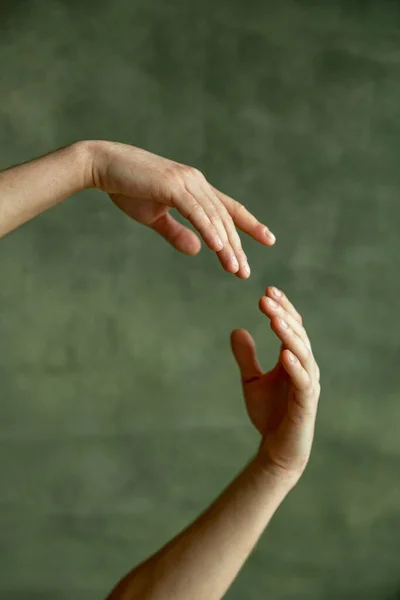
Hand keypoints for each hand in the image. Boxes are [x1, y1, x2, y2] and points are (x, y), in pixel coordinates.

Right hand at [90, 141, 275, 277]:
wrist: (102, 165)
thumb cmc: (127, 189)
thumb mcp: (155, 217)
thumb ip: (176, 233)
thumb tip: (197, 250)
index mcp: (196, 188)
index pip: (229, 208)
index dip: (250, 224)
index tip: (268, 240)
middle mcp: (197, 182)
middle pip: (225, 219)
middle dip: (237, 247)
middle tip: (245, 272)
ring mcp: (186, 182)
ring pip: (214, 218)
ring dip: (226, 246)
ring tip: (235, 269)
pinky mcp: (172, 185)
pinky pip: (196, 211)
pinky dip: (208, 230)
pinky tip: (218, 248)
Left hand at [231, 287, 319, 481]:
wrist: (277, 449)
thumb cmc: (269, 414)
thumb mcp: (251, 380)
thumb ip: (246, 357)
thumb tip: (236, 329)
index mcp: (293, 359)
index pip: (291, 327)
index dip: (282, 308)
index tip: (266, 291)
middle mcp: (305, 367)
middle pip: (298, 334)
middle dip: (282, 315)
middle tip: (265, 299)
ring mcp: (308, 384)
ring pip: (303, 353)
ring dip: (289, 336)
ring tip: (274, 319)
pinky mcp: (306, 403)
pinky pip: (303, 381)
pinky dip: (295, 366)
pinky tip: (284, 354)